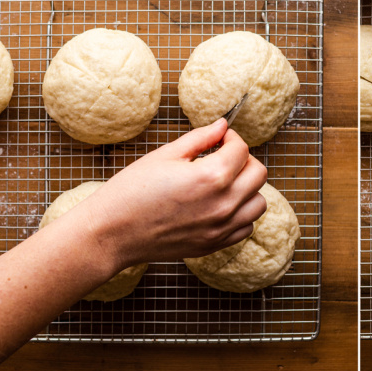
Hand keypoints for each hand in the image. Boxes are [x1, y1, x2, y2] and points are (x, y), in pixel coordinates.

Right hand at [74, 119, 267, 268]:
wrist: (112, 232)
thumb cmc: (132, 191)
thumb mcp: (165, 155)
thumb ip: (200, 138)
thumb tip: (222, 125)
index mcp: (211, 176)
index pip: (242, 149)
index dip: (231, 138)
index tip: (221, 138)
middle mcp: (223, 203)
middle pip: (259, 173)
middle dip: (244, 160)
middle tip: (224, 158)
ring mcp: (221, 227)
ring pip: (259, 202)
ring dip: (248, 188)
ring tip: (225, 183)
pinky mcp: (215, 244)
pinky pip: (246, 226)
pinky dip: (240, 214)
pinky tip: (220, 205)